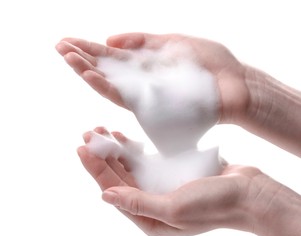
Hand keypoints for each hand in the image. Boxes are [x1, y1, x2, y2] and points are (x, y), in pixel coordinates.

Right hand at [56, 33, 248, 123]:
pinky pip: (124, 96)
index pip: (113, 56)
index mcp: (148, 64)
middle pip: (106, 71)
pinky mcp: (152, 106)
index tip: (70, 41)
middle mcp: (143, 81)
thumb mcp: (174, 42)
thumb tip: (112, 39)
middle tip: (59, 47)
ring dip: (86, 71)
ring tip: (66, 56)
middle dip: (82, 59)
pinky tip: (87, 74)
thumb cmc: (210, 65)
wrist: (234, 85)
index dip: (91, 49)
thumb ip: (144, 41)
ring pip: (110, 84)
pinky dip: (105, 85)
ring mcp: (147, 94)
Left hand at [77, 127, 261, 235]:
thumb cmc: (214, 205)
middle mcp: (152, 204)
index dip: (96, 169)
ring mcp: (161, 187)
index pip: (114, 190)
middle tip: (88, 135)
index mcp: (149, 218)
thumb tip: (105, 196)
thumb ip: (138, 203)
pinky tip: (123, 138)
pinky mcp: (171, 174)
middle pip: (118, 178)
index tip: (82, 149)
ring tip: (102, 132)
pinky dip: (134, 150)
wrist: (248, 192)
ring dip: (116, 151)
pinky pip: (146, 161)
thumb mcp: (173, 208)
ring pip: (130, 168)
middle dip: (102, 157)